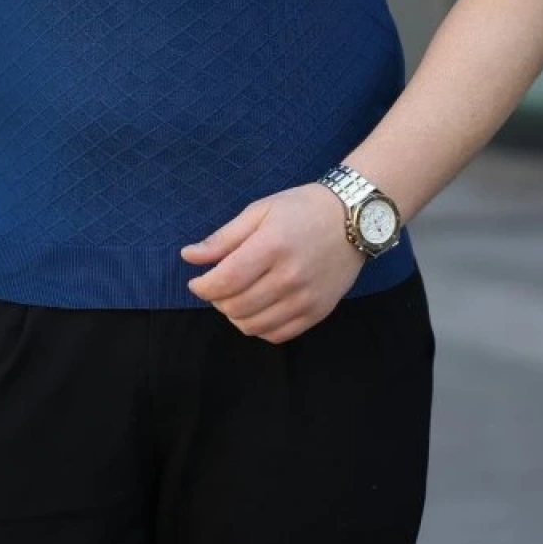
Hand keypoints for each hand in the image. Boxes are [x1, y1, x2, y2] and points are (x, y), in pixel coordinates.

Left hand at [180, 182, 365, 343]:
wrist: (353, 218)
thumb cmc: (302, 208)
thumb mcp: (260, 210)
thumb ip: (223, 237)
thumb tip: (189, 257)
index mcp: (272, 246)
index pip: (226, 281)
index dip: (203, 287)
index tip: (196, 282)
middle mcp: (290, 277)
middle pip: (236, 307)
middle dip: (216, 300)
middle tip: (217, 285)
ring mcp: (306, 299)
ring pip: (253, 326)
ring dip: (235, 315)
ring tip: (236, 296)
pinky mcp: (318, 313)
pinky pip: (277, 335)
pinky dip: (258, 327)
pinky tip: (257, 308)